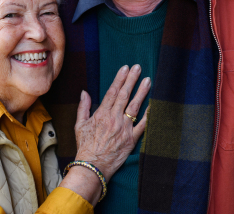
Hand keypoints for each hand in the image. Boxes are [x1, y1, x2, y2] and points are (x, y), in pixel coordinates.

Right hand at [73, 64, 149, 179]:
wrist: (92, 166)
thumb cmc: (85, 146)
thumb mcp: (79, 125)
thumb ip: (83, 107)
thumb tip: (84, 92)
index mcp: (101, 114)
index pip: (112, 91)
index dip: (119, 78)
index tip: (125, 68)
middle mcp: (114, 118)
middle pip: (125, 95)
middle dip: (132, 79)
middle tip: (138, 67)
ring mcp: (124, 129)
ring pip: (135, 106)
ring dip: (142, 92)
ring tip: (148, 80)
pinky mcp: (131, 139)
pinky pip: (142, 125)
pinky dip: (148, 115)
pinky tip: (154, 104)